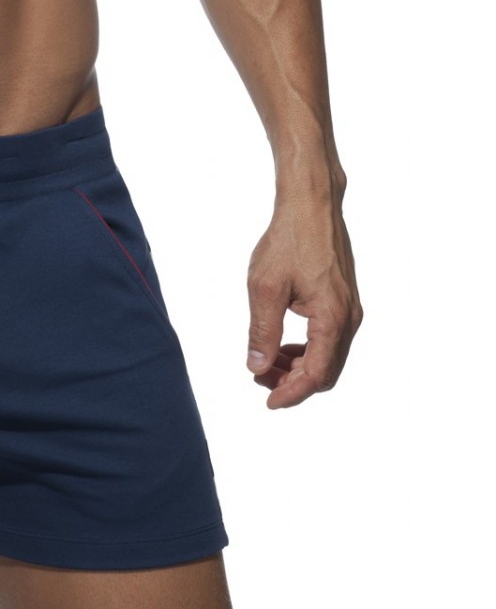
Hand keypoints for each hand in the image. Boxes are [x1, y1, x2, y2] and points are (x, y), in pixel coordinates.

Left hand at [245, 193, 361, 408]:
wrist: (311, 206)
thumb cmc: (288, 240)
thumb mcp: (264, 288)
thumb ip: (262, 332)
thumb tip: (257, 367)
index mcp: (332, 319)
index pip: (316, 374)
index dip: (292, 394)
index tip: (268, 402)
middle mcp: (348, 318)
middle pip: (326, 371)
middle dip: (293, 383)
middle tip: (260, 381)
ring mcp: (350, 309)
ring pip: (329, 357)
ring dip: (299, 367)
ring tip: (266, 363)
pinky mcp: (344, 300)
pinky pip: (330, 339)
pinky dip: (307, 349)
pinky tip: (282, 344)